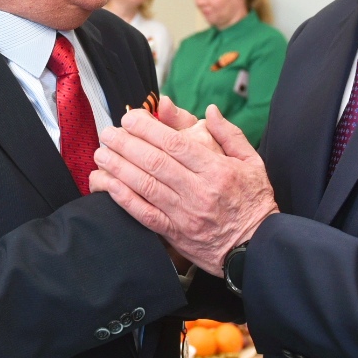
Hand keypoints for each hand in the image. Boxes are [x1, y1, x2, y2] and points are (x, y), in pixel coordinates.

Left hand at [91, 104, 278, 274]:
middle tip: (108, 133)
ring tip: (101, 154)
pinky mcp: (175, 233)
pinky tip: (106, 185)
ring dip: (118, 168)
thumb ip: (230, 134)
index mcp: (217, 169)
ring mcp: (184, 214)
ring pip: (144, 186)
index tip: (130, 118)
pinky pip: (143, 213)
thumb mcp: (252, 162)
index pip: (175, 143)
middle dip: (126, 144)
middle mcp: (198, 190)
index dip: (148, 129)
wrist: (256, 247)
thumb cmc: (254, 201)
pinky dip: (122, 198)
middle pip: (154, 162)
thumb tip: (210, 111)